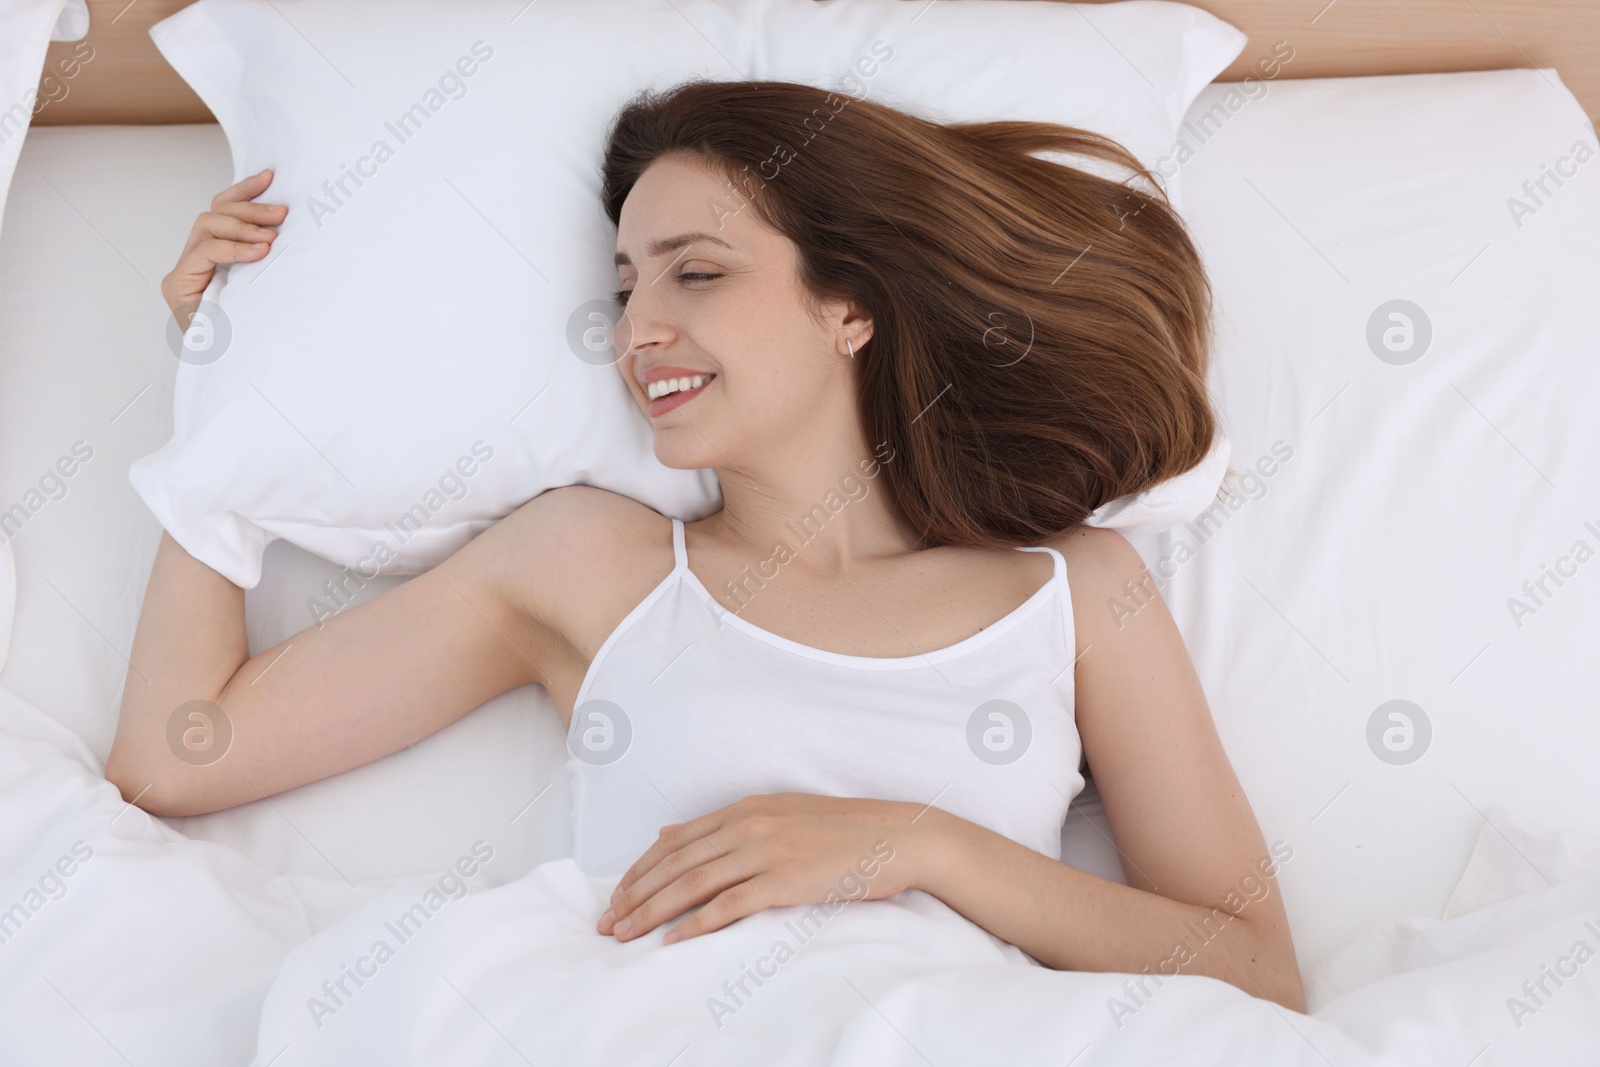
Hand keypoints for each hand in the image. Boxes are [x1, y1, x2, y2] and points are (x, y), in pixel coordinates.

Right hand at [161, 167, 285, 327]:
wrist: (232, 370)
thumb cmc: (256, 332)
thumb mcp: (267, 286)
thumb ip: (267, 259)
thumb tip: (291, 231)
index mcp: (212, 258)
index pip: (221, 210)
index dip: (244, 191)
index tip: (270, 176)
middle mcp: (194, 261)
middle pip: (215, 213)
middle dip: (250, 208)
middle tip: (281, 213)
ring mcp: (184, 273)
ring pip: (207, 225)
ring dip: (243, 226)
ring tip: (271, 236)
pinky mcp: (178, 286)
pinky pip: (204, 252)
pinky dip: (233, 248)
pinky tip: (258, 252)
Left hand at [596, 792, 936, 944]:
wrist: (896, 836)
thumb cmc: (841, 831)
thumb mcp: (777, 814)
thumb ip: (723, 825)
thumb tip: (668, 833)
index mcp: (745, 809)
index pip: (676, 841)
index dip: (641, 870)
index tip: (617, 895)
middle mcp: (748, 825)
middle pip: (676, 863)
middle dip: (635, 894)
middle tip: (607, 922)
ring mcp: (766, 851)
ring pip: (693, 884)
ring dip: (653, 912)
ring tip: (626, 934)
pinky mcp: (785, 879)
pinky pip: (730, 905)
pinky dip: (696, 924)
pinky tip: (673, 941)